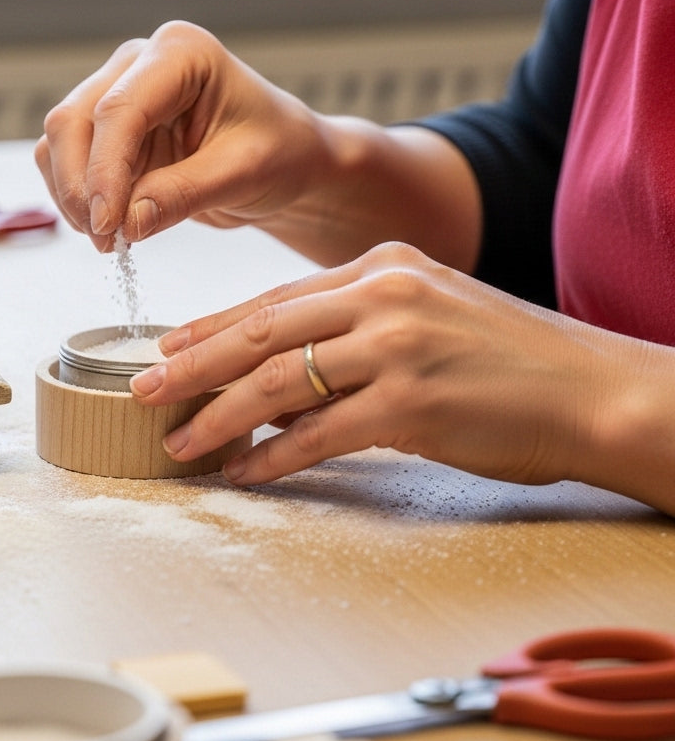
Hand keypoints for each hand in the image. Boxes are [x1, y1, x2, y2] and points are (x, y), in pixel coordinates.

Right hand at [35, 20, 336, 251]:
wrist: (286, 162)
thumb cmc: (280, 151)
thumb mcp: (243, 174)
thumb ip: (184, 194)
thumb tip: (127, 222)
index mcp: (181, 53)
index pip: (119, 109)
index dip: (104, 170)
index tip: (107, 224)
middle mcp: (139, 65)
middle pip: (74, 121)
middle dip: (81, 187)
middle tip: (105, 240)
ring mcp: (117, 94)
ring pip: (60, 143)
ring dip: (73, 196)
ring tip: (111, 239)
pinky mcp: (109, 132)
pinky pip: (68, 163)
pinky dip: (78, 199)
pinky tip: (110, 227)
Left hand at [129, 242, 665, 500]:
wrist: (596, 391)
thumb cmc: (512, 360)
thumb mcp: (431, 314)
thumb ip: (359, 328)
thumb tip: (284, 370)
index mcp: (383, 267)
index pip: (276, 298)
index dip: (213, 329)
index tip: (169, 352)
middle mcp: (384, 295)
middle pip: (261, 332)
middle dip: (192, 367)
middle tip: (143, 391)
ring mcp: (397, 347)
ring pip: (277, 382)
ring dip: (219, 419)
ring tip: (180, 442)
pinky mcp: (411, 405)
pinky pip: (318, 435)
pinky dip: (274, 459)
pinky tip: (244, 474)